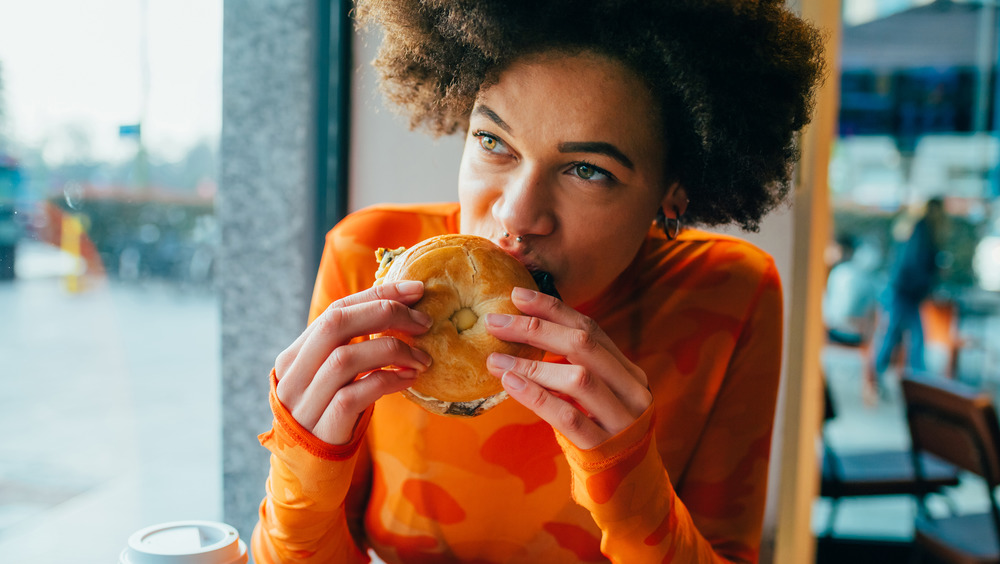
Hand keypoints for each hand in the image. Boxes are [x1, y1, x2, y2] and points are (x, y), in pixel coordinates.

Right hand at [274, 281, 433, 444]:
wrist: (309, 475)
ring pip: (346, 358)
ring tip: (424, 358)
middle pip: (336, 324)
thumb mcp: (333, 380)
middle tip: (424, 321)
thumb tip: (399, 312)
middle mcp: (293, 375)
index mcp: (294, 355)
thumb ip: (350, 349)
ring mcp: (305, 401)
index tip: (416, 289)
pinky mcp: (324, 426)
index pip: (335, 310)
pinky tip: (411, 379)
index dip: (377, 294)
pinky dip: (389, 380)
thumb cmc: (330, 418)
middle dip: (386, 313)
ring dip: (393, 351)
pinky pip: (358, 393)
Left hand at [484, 287, 651, 448]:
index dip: (553, 309)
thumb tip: (525, 335)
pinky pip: (568, 417)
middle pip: (583, 345)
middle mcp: (631, 391)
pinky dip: (537, 396)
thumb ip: (573, 370)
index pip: (591, 329)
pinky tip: (511, 384)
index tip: (517, 295)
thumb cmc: (602, 441)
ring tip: (495, 358)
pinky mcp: (605, 450)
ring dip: (531, 363)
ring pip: (578, 378)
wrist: (631, 497)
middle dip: (537, 328)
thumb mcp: (594, 402)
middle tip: (495, 321)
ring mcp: (622, 421)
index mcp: (629, 373)